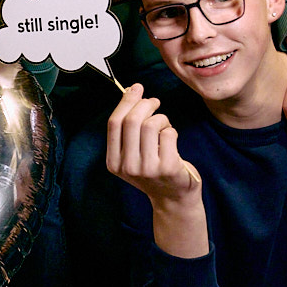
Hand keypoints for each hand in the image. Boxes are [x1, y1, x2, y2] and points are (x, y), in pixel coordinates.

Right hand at [106, 83, 199, 200]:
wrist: (173, 198)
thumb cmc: (153, 169)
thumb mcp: (132, 154)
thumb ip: (128, 129)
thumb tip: (132, 91)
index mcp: (113, 162)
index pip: (114, 124)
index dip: (126, 101)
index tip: (137, 88)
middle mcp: (127, 167)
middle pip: (132, 121)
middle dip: (145, 104)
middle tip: (155, 102)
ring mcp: (147, 169)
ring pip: (151, 125)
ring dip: (161, 118)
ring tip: (164, 124)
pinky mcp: (167, 168)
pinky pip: (169, 133)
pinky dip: (172, 130)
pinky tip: (171, 139)